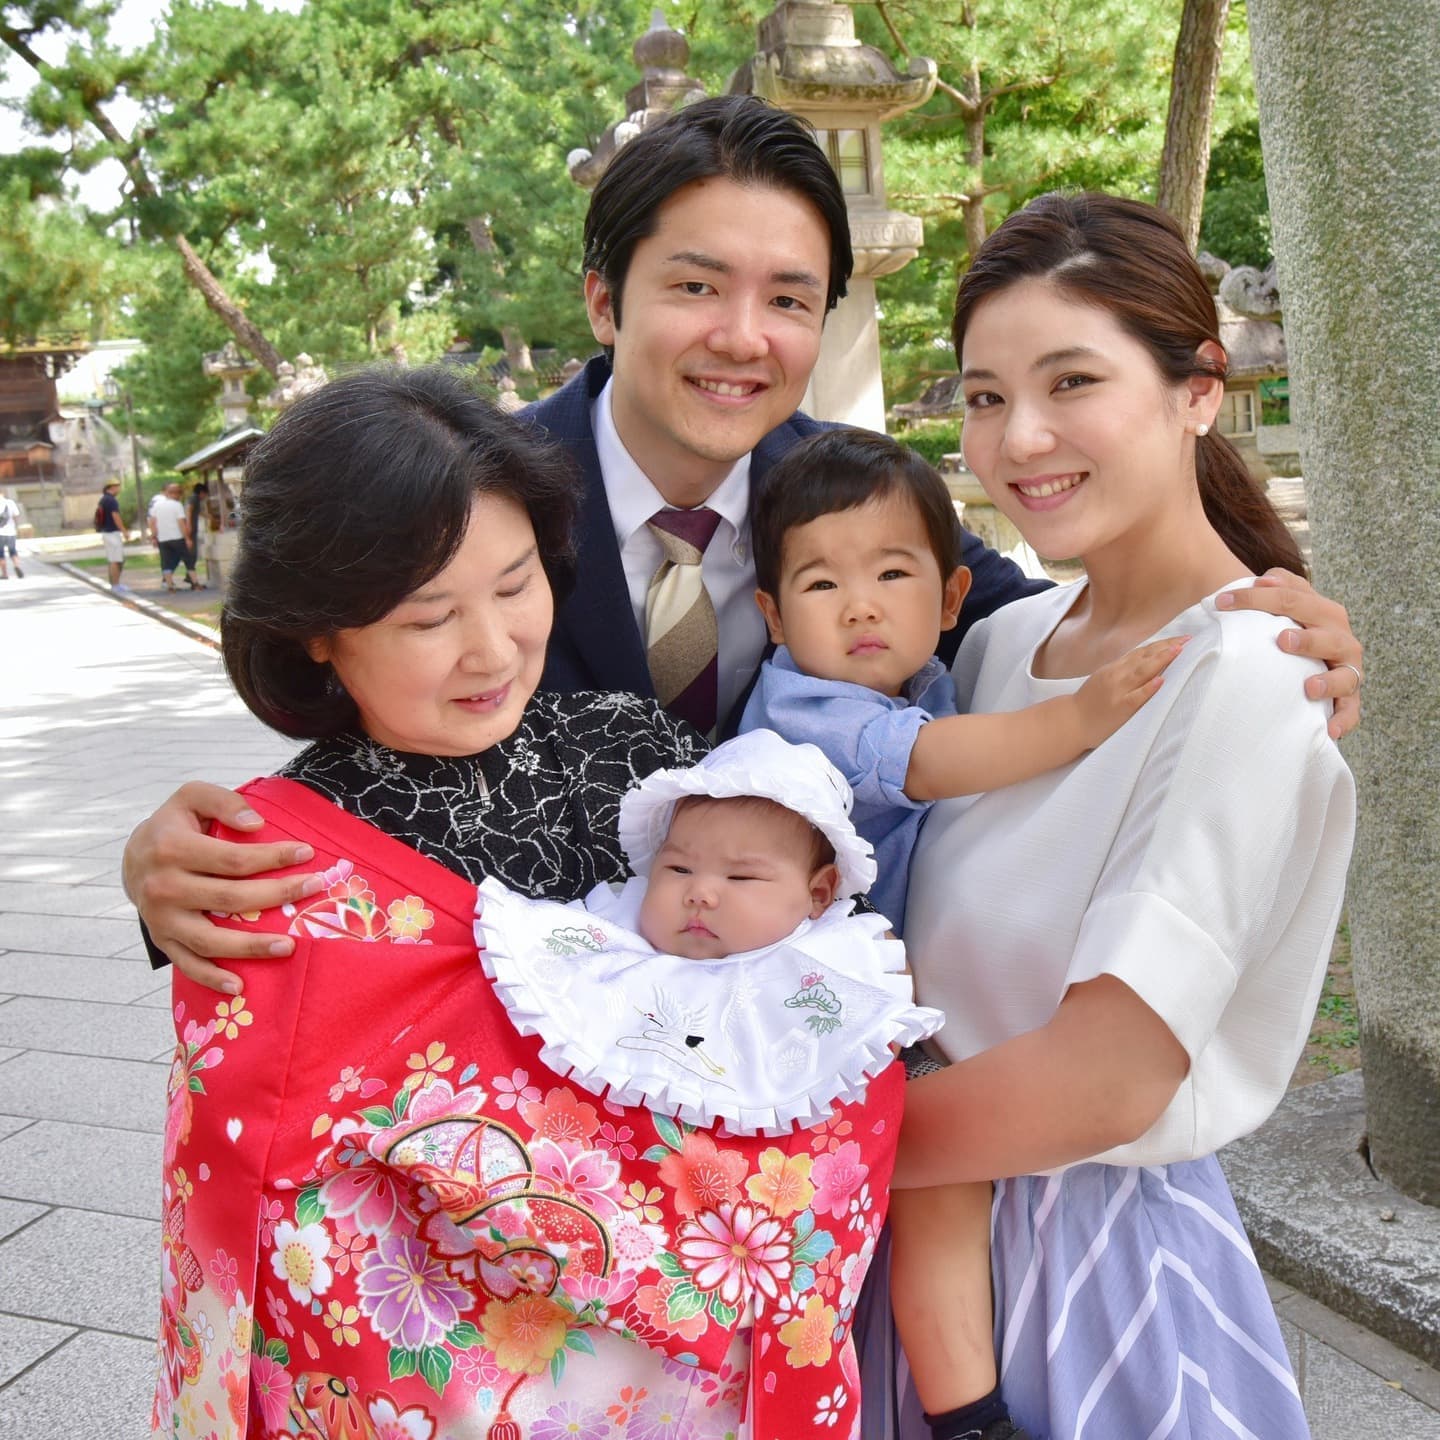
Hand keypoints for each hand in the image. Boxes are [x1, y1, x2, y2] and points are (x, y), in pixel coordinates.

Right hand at [123, 782, 320, 993]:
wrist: (133, 858)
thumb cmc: (175, 825)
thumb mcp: (192, 797)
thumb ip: (223, 802)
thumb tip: (257, 824)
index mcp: (172, 848)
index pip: (234, 859)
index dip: (273, 857)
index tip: (307, 853)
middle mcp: (163, 886)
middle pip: (230, 898)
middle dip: (278, 894)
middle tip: (314, 889)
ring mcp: (161, 918)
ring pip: (211, 938)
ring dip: (251, 947)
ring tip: (289, 946)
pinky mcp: (162, 940)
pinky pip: (188, 964)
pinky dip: (212, 978)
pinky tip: (240, 987)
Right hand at [1073, 636, 1189, 748]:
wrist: (1070, 722)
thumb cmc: (1090, 703)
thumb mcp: (1105, 679)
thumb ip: (1124, 670)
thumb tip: (1149, 662)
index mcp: (1115, 668)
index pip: (1142, 652)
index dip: (1162, 644)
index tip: (1181, 639)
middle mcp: (1116, 675)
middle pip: (1145, 657)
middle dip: (1167, 648)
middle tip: (1188, 640)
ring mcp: (1117, 691)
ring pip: (1142, 672)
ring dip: (1161, 660)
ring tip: (1179, 651)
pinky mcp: (1119, 708)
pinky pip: (1136, 697)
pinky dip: (1148, 688)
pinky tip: (1161, 681)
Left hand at [1215, 570, 1361, 739]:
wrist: (1313, 659)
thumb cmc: (1289, 630)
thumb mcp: (1281, 606)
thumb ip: (1273, 589)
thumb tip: (1262, 579)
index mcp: (1321, 610)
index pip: (1290, 597)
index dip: (1255, 598)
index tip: (1220, 603)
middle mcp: (1338, 636)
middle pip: (1325, 632)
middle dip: (1307, 638)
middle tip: (1282, 641)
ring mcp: (1346, 668)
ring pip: (1346, 673)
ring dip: (1329, 680)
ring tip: (1309, 688)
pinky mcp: (1348, 697)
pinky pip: (1351, 711)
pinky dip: (1343, 720)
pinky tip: (1331, 730)